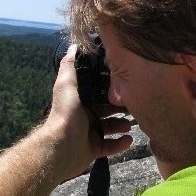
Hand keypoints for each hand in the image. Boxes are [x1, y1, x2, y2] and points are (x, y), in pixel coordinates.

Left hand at [43, 45, 132, 180]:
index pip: (98, 92)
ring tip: (131, 124)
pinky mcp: (93, 149)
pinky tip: (129, 139)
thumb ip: (70, 67)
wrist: (61, 148)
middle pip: (107, 109)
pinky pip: (110, 146)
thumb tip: (73, 46)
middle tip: (134, 105)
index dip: (110, 89)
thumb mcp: (67, 86)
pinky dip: (120, 143)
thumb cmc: (65, 115)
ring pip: (110, 127)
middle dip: (120, 108)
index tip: (125, 84)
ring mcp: (89, 133)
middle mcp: (84, 116)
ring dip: (121, 125)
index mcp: (79, 101)